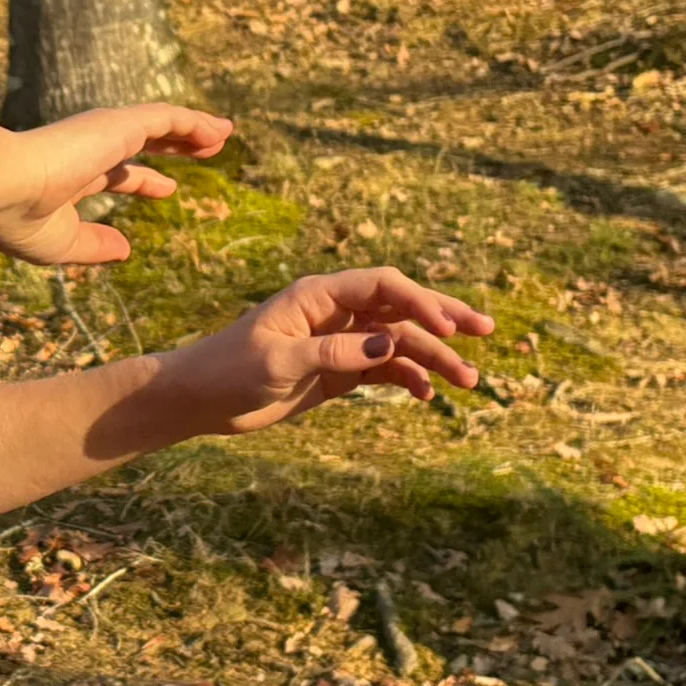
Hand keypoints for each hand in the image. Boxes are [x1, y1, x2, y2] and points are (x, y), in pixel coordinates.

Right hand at [0, 103, 233, 264]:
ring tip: (224, 134)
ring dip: (193, 129)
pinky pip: (168, 117)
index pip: (115, 173)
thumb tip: (125, 250)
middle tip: (204, 150)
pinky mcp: (118, 123)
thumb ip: (94, 245)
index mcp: (72, 176)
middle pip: (143, 142)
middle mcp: (88, 149)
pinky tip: (217, 132)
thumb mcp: (64, 243)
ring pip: (160, 123)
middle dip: (174, 146)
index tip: (168, 189)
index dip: (144, 181)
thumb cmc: (18, 219)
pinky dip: (193, 122)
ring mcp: (103, 132)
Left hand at [156, 268, 495, 434]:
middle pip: (400, 307)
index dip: (419, 301)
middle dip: (443, 318)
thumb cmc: (228, 371)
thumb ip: (333, 352)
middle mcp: (334, 313)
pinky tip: (428, 396)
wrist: (200, 399)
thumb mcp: (279, 361)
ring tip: (468, 381)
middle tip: (485, 332)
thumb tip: (388, 346)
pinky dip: (408, 379)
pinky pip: (383, 370)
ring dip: (432, 359)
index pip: (382, 286)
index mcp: (318, 296)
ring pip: (397, 343)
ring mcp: (339, 341)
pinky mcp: (337, 370)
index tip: (446, 329)